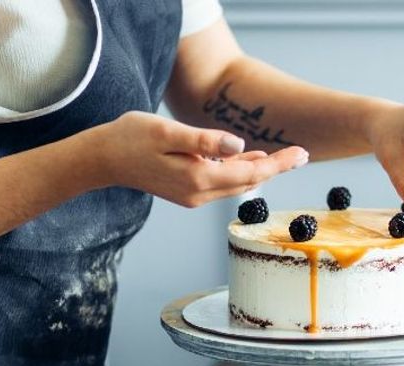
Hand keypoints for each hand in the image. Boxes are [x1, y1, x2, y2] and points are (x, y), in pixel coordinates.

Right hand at [99, 111, 307, 207]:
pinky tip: (249, 158)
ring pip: (236, 183)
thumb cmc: (131, 138)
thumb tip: (240, 145)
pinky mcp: (187, 191)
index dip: (278, 164)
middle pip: (248, 181)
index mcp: (198, 179)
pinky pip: (222, 182)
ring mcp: (193, 196)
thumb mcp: (168, 132)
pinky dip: (239, 170)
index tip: (301, 153)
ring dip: (259, 169)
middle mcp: (199, 194)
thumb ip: (205, 140)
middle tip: (301, 154)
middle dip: (275, 167)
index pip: (250, 173)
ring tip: (284, 156)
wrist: (102, 158)